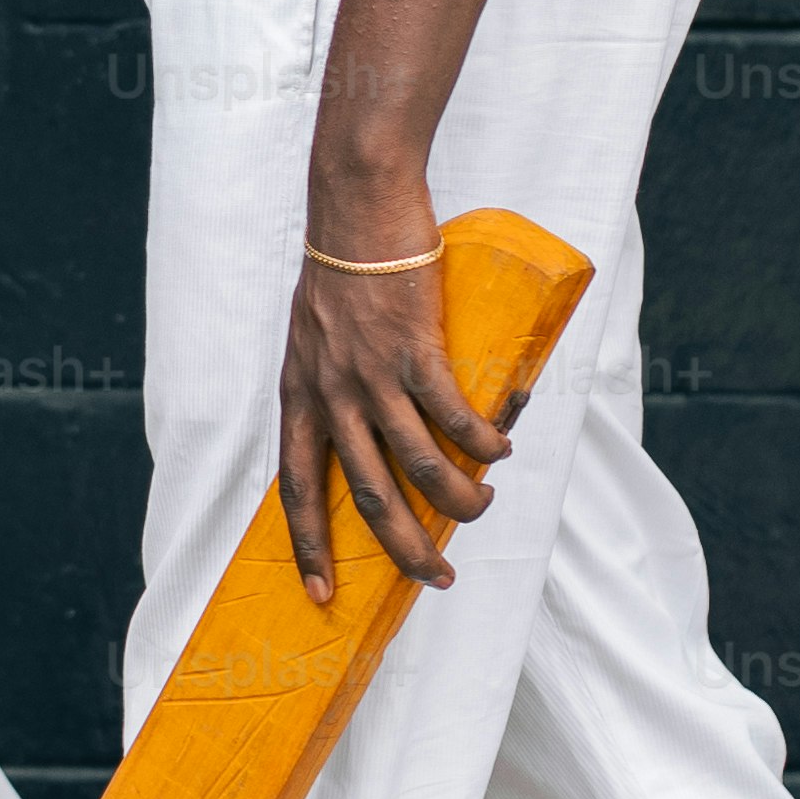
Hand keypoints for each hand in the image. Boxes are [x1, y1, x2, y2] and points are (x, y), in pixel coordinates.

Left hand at [277, 198, 513, 602]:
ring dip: (458, 499)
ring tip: (483, 507)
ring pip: (419, 465)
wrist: (356, 203)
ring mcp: (371, 373)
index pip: (298, 488)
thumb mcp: (316, 337)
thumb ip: (335, 382)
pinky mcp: (413, 347)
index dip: (309, 546)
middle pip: (368, 495)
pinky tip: (500, 453)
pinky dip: (481, 442)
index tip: (320, 595)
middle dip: (403, 549)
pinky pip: (453, 415)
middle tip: (436, 579)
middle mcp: (330, 393)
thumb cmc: (342, 267)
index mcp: (300, 395)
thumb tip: (377, 425)